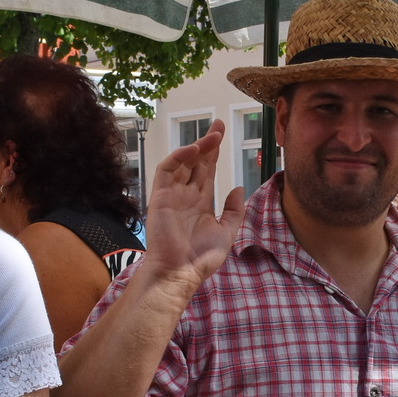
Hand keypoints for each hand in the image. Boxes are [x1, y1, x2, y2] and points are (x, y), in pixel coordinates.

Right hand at [140, 120, 247, 289]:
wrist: (179, 273)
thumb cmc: (200, 258)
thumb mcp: (226, 232)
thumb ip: (233, 211)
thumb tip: (237, 187)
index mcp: (199, 203)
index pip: (207, 171)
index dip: (214, 153)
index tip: (222, 135)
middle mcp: (185, 196)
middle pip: (196, 162)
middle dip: (207, 142)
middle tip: (218, 123)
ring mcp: (171, 195)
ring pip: (183, 162)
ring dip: (197, 147)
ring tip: (213, 135)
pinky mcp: (160, 196)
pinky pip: (167, 170)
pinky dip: (179, 156)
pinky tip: (195, 149)